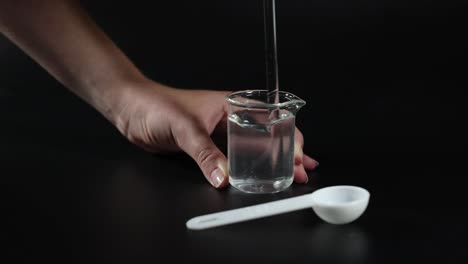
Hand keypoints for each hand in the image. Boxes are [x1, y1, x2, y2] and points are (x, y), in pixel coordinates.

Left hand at [114, 80, 318, 187]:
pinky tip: (257, 177)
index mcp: (232, 104)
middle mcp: (230, 118)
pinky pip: (234, 159)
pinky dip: (248, 168)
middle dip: (287, 152)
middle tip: (301, 171)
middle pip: (267, 135)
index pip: (270, 118)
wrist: (132, 109)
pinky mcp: (209, 146)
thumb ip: (205, 153)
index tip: (299, 154)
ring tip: (290, 176)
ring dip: (271, 162)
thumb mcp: (184, 128)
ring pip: (253, 148)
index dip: (289, 135)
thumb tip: (223, 177)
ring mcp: (220, 133)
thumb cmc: (157, 105)